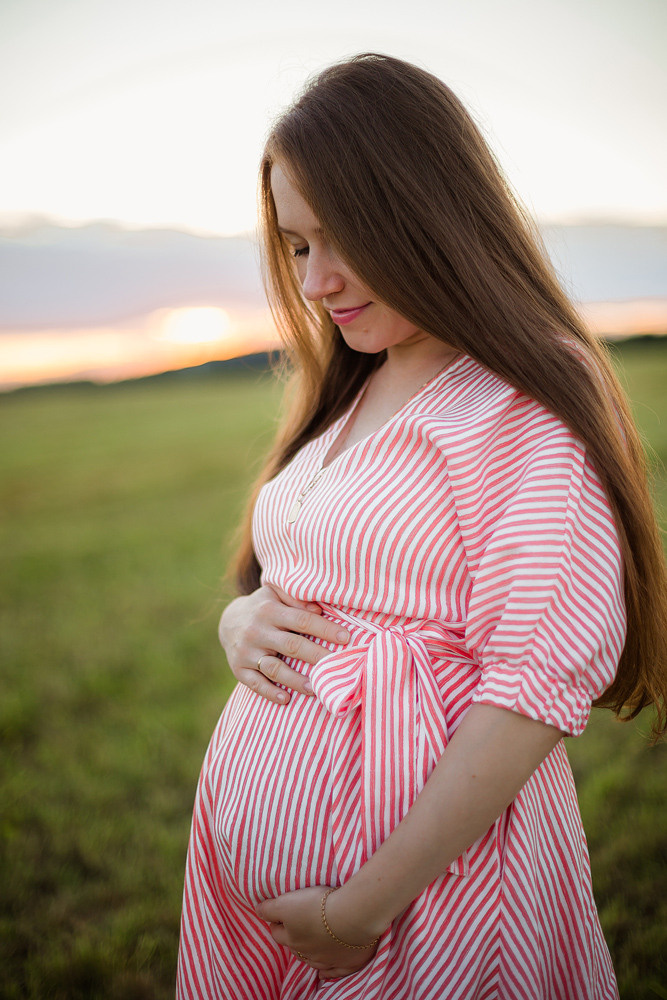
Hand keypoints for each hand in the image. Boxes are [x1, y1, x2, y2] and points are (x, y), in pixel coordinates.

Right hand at [218, 585, 349, 703]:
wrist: (228, 621)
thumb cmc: (264, 607)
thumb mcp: (275, 594)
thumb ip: (296, 598)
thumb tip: (319, 608)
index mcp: (269, 610)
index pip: (302, 620)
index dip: (325, 629)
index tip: (346, 638)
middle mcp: (257, 631)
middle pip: (292, 646)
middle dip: (317, 656)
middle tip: (338, 666)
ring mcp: (246, 651)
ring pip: (275, 668)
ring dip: (296, 680)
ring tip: (317, 688)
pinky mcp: (238, 669)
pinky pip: (254, 683)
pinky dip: (270, 692)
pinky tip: (286, 699)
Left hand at [255, 886, 379, 979]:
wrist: (352, 917)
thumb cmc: (317, 907)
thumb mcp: (287, 902)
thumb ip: (270, 908)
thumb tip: (257, 910)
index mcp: (292, 939)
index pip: (277, 932)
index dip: (276, 922)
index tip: (278, 914)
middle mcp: (308, 953)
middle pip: (295, 947)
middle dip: (293, 937)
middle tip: (296, 925)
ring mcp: (328, 960)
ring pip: (312, 960)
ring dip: (309, 953)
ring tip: (308, 945)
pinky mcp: (347, 962)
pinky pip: (334, 972)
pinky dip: (328, 973)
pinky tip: (323, 975)